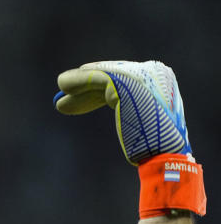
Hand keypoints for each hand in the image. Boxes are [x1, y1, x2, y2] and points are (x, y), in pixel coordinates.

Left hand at [54, 60, 191, 165]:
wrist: (164, 151)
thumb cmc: (154, 145)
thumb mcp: (143, 123)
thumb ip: (132, 110)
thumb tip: (112, 102)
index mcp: (162, 81)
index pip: (126, 81)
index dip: (100, 91)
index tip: (83, 100)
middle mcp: (154, 72)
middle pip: (112, 77)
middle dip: (86, 89)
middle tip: (65, 100)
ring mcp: (140, 73)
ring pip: (102, 76)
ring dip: (78, 84)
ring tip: (59, 95)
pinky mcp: (123, 80)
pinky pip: (95, 77)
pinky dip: (78, 80)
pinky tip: (63, 84)